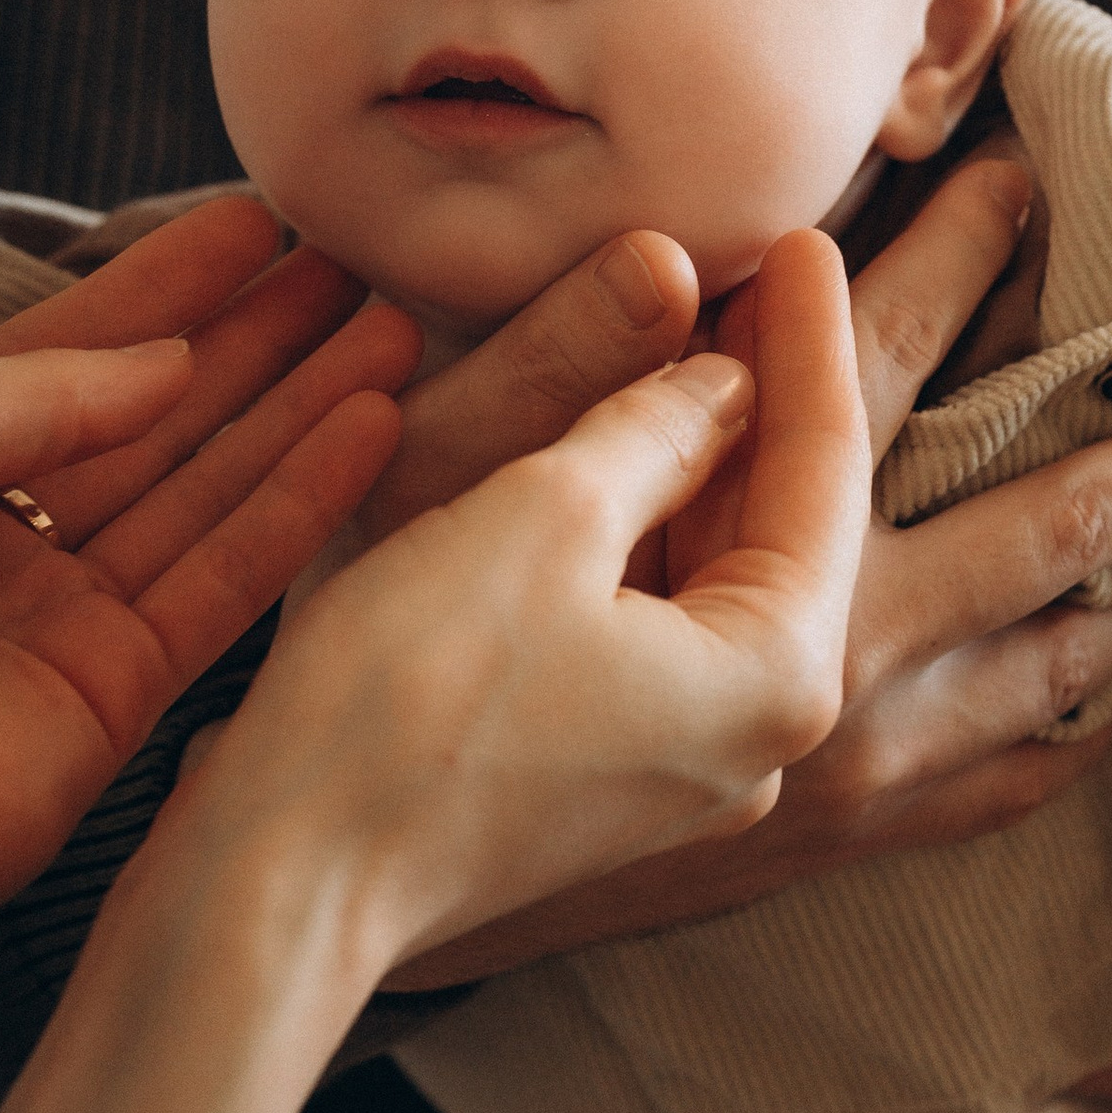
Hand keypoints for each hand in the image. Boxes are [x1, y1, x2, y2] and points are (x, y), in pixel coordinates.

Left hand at [0, 196, 416, 1112]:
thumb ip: (33, 386)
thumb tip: (164, 361)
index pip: (66, 353)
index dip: (163, 286)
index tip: (258, 222)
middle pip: (157, 418)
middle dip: (257, 340)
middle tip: (358, 269)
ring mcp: (65, 621)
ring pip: (210, 491)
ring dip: (303, 410)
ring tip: (398, 331)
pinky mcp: (123, 700)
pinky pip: (230, 583)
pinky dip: (301, 506)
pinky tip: (369, 429)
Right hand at [195, 231, 868, 982]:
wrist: (289, 877)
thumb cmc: (408, 700)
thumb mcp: (540, 514)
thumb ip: (652, 425)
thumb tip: (722, 372)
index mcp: (779, 675)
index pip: (822, 464)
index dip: (804, 334)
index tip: (799, 235)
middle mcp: (765, 740)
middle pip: (800, 527)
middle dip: (790, 395)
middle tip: (786, 269)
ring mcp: (692, 771)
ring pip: (732, 578)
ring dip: (722, 460)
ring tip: (716, 334)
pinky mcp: (616, 780)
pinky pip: (672, 629)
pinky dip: (665, 535)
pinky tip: (640, 453)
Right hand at [378, 158, 1111, 987]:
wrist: (311, 885)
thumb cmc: (390, 697)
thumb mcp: (508, 512)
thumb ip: (639, 401)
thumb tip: (713, 300)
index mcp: (780, 626)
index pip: (855, 423)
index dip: (874, 295)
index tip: (918, 189)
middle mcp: (831, 714)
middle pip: (1020, 554)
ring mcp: (812, 791)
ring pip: (1020, 683)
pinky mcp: (772, 843)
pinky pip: (959, 794)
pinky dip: (1038, 747)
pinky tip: (1086, 726)